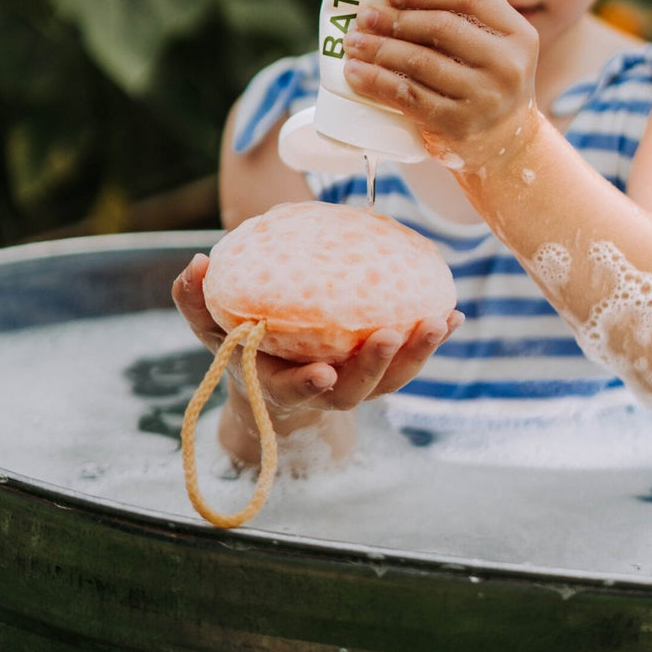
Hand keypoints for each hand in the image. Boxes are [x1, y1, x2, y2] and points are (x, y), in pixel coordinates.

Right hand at [172, 253, 463, 421]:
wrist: (274, 380)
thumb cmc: (242, 346)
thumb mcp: (211, 327)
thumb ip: (196, 301)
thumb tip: (197, 262)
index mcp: (277, 383)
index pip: (293, 389)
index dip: (307, 385)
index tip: (321, 372)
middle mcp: (322, 389)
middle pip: (355, 389)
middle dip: (376, 365)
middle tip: (392, 333)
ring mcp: (356, 384)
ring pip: (391, 378)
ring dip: (417, 353)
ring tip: (440, 320)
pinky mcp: (380, 372)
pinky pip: (410, 360)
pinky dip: (433, 340)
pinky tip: (455, 314)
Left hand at [342, 0, 538, 169]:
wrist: (507, 144)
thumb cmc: (490, 84)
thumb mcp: (498, 50)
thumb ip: (468, 23)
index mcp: (520, 36)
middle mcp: (507, 66)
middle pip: (442, 28)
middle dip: (396, 20)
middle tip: (365, 17)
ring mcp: (483, 98)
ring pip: (420, 62)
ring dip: (379, 48)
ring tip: (353, 42)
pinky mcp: (457, 124)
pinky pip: (408, 95)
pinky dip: (376, 81)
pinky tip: (356, 72)